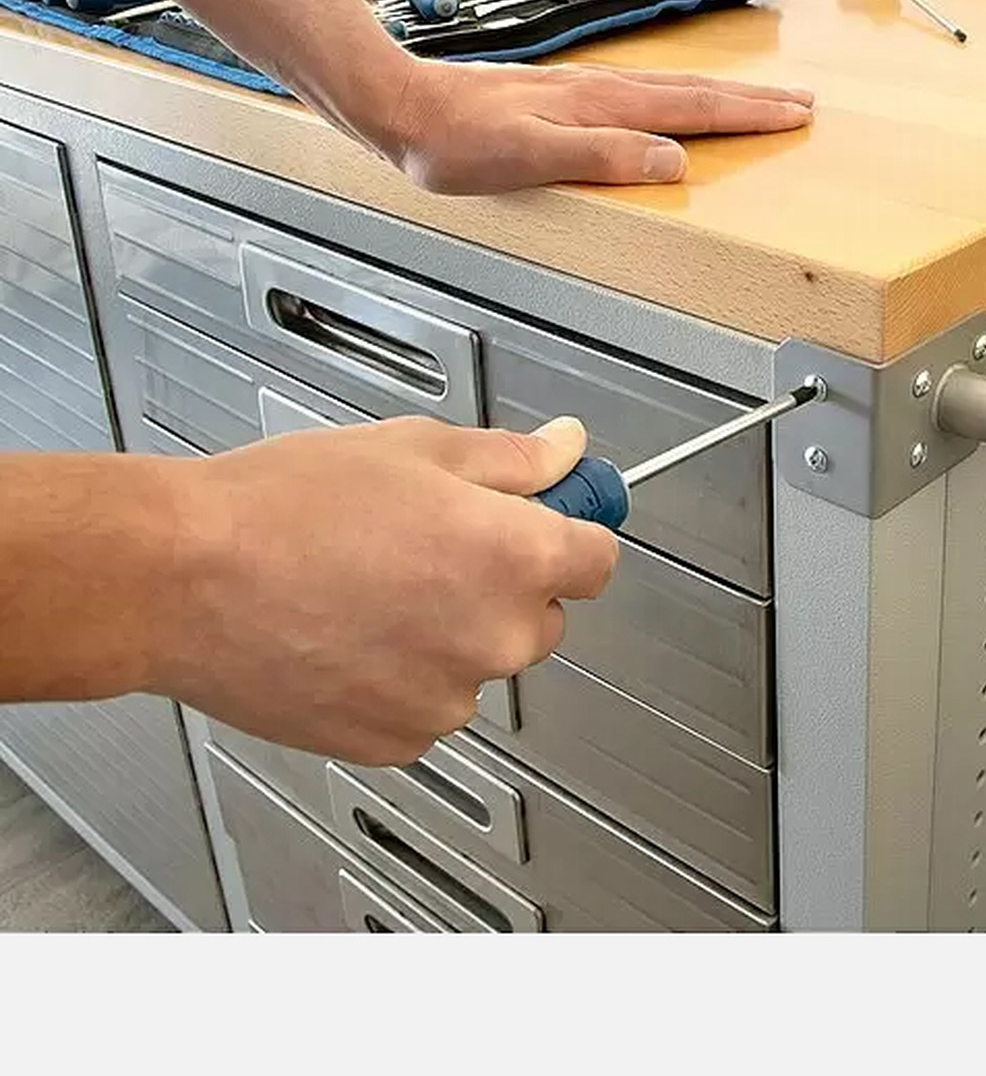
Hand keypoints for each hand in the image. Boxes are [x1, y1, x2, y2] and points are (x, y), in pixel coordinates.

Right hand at [152, 415, 616, 765]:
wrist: (182, 577)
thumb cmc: (285, 508)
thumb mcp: (416, 447)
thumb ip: (512, 458)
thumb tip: (565, 449)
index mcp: (514, 558)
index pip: (598, 558)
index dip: (571, 531)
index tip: (551, 521)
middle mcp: (495, 638)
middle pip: (543, 614)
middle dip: (504, 582)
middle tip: (430, 544)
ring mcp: (447, 699)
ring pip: (480, 661)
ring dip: (451, 633)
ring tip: (371, 587)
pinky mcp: (395, 741)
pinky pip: (429, 704)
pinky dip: (405, 677)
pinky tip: (350, 632)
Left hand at [368, 55, 814, 194]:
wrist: (402, 106)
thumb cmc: (456, 141)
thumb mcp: (530, 155)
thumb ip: (602, 155)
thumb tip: (674, 160)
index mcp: (601, 105)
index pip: (692, 110)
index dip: (747, 116)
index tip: (795, 115)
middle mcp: (600, 90)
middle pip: (693, 92)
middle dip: (751, 100)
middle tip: (800, 102)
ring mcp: (582, 90)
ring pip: (670, 90)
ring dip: (720, 95)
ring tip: (754, 101)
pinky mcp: (562, 97)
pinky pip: (642, 94)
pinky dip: (677, 98)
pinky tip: (669, 105)